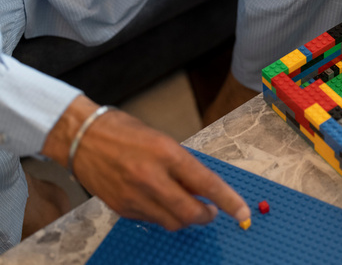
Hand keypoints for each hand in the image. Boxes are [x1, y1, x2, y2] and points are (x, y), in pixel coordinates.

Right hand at [42, 96, 250, 230]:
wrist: (83, 138)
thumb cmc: (126, 133)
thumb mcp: (164, 141)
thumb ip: (185, 166)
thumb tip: (206, 189)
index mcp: (167, 154)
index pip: (206, 184)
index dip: (228, 201)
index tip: (242, 212)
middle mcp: (151, 178)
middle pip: (190, 213)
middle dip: (207, 216)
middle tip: (212, 210)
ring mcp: (135, 196)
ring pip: (173, 222)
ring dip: (186, 218)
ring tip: (186, 204)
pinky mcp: (121, 208)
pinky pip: (153, 220)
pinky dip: (164, 215)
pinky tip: (162, 201)